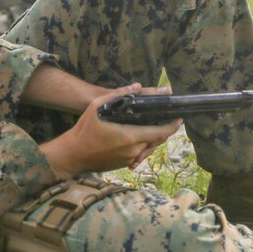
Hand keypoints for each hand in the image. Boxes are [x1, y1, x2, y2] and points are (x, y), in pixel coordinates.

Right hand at [39, 84, 180, 178]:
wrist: (73, 155)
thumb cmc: (84, 130)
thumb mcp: (97, 107)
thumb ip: (118, 95)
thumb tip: (137, 86)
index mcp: (131, 137)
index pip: (160, 132)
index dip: (172, 126)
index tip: (179, 118)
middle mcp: (134, 150)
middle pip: (157, 141)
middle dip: (164, 131)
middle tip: (168, 120)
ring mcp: (129, 160)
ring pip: (149, 148)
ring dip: (153, 138)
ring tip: (155, 127)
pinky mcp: (124, 165)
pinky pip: (139, 154)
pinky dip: (143, 146)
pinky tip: (139, 137)